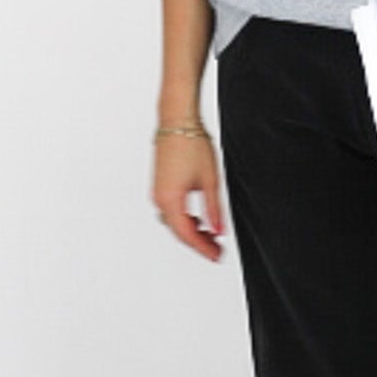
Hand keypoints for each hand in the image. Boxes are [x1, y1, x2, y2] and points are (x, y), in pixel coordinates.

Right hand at [153, 131, 228, 261]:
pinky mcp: (160, 185)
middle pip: (179, 231)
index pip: (187, 234)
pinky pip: (170, 211)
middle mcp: (159, 198)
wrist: (177, 121)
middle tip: (218, 250)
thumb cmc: (191, 144)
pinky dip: (184, 219)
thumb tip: (218, 230)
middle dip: (198, 242)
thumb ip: (214, 209)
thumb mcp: (210, 180)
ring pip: (174, 222)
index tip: (217, 256)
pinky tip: (199, 219)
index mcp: (170, 200)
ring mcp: (157, 192)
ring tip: (212, 235)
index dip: (203, 248)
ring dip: (192, 231)